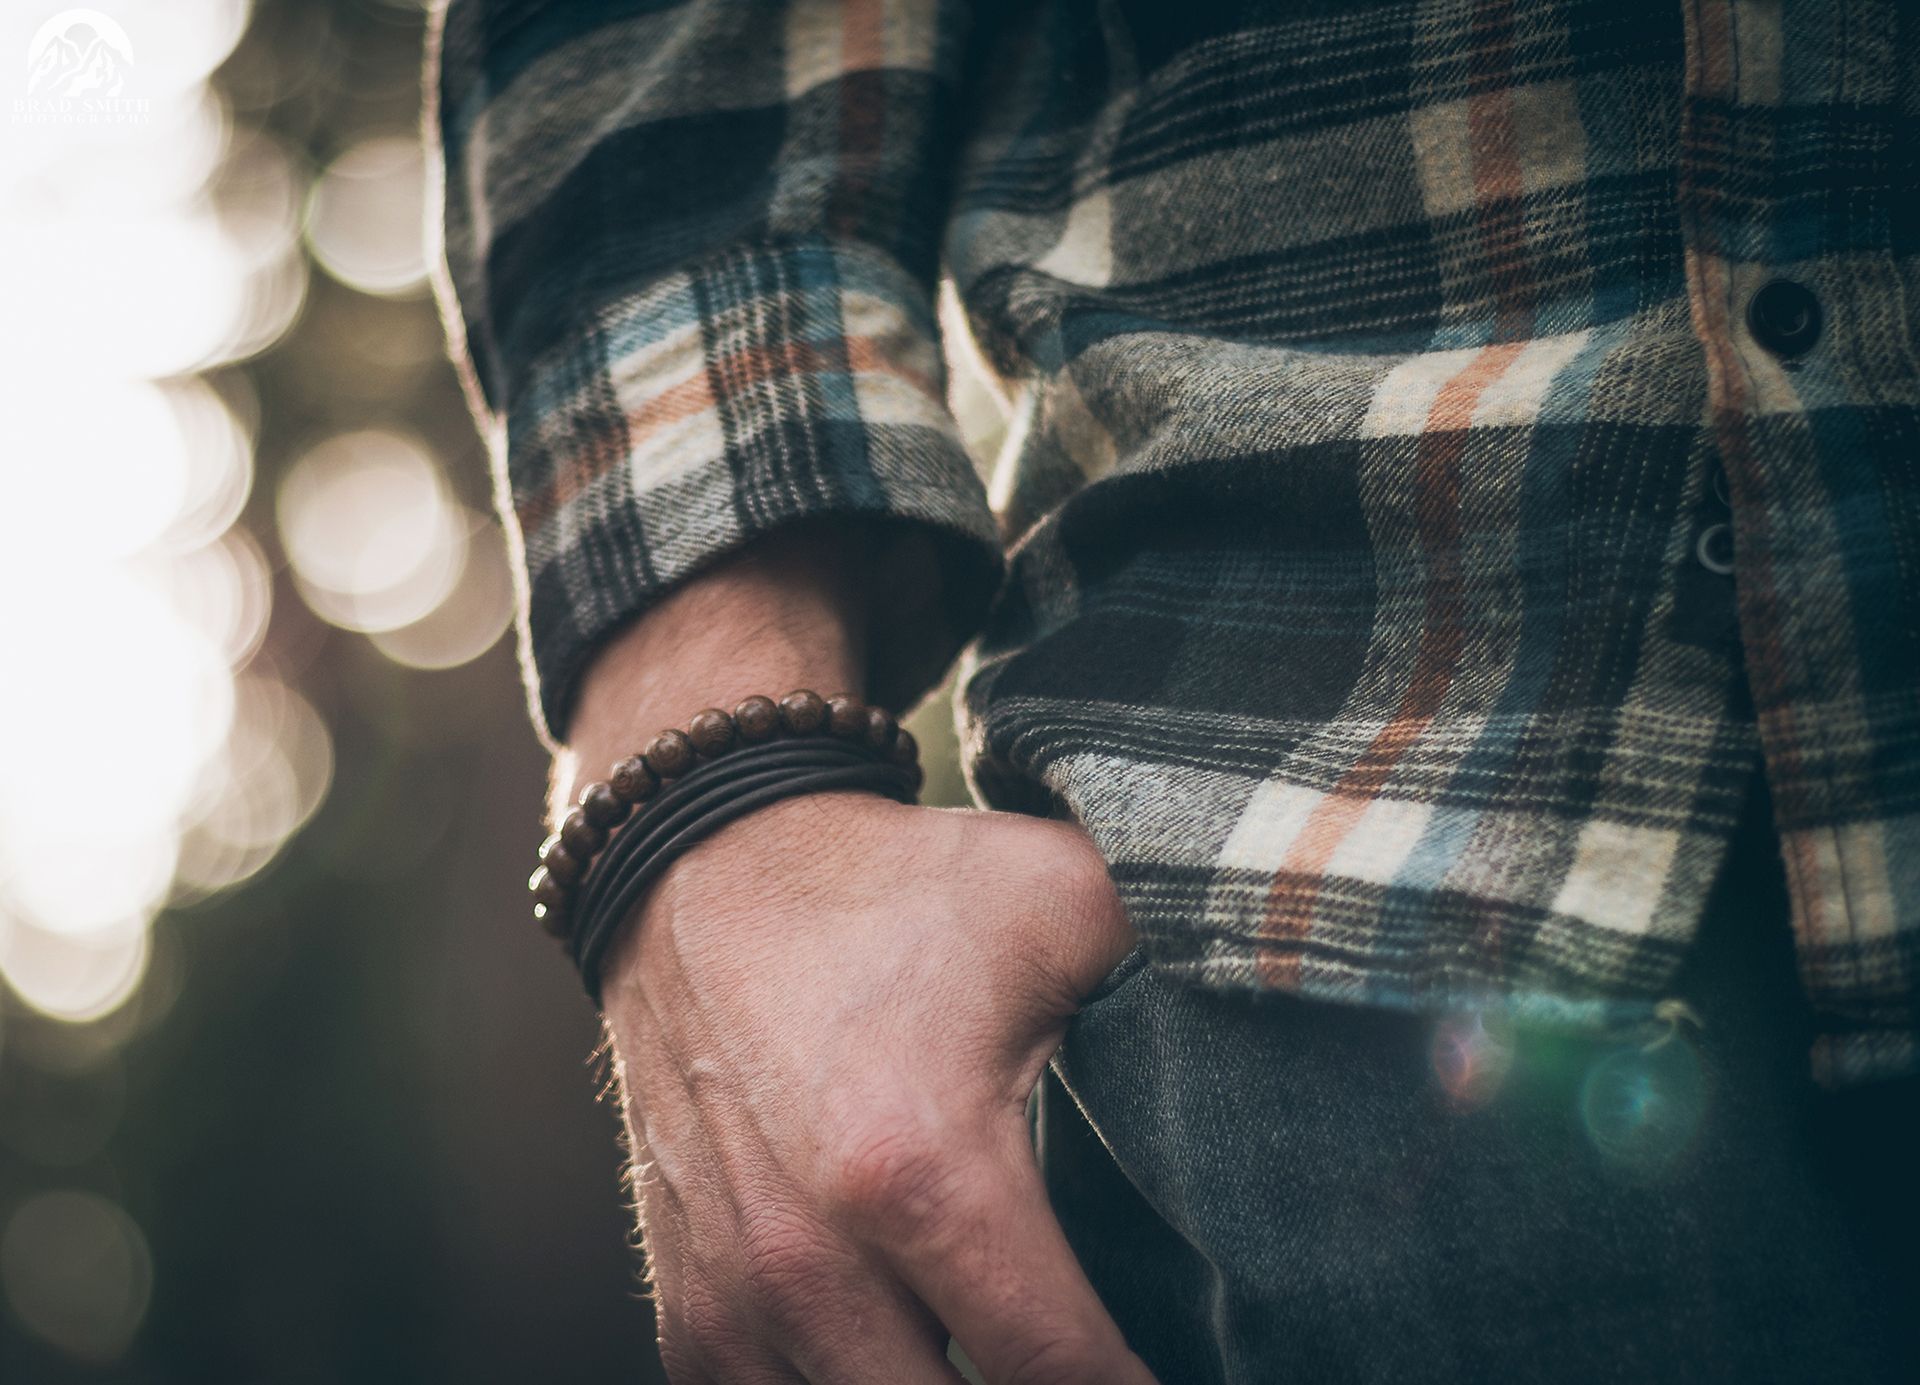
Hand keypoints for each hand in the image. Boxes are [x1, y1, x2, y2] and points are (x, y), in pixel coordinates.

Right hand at [600, 789, 1154, 1383]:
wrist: (703, 870)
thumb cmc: (895, 892)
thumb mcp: (1060, 897)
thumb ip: (1199, 951)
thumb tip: (1363, 999)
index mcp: (922, 1171)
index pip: (1062, 1376)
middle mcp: (812, 1260)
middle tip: (1115, 1384)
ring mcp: (738, 1293)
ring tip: (1021, 1377)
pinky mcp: (691, 1299)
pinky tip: (919, 1376)